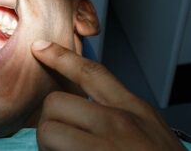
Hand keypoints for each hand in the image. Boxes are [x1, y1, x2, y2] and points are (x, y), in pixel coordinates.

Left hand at [31, 41, 184, 150]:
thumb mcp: (150, 129)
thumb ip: (119, 113)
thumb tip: (83, 108)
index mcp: (133, 110)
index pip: (91, 73)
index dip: (61, 57)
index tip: (40, 49)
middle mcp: (117, 124)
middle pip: (56, 103)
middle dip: (50, 121)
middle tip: (60, 139)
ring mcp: (102, 148)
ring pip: (48, 133)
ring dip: (49, 146)